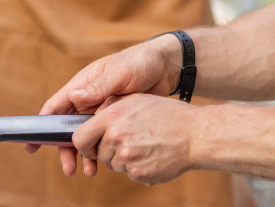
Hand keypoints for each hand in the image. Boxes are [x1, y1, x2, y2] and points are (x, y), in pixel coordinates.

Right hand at [27, 35, 180, 173]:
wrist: (168, 67)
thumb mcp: (120, 73)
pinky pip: (102, 139)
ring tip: (88, 172)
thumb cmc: (141, 63)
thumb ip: (98, 87)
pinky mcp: (116, 119)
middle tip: (68, 169)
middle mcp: (88, 98)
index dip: (41, 124)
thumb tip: (73, 98)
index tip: (31, 144)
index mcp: (83, 84)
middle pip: (68, 127)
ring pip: (85, 136)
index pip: (56, 106)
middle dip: (65, 149)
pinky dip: (100, 152)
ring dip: (84, 154)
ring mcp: (102, 110)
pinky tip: (104, 165)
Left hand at [72, 94, 195, 184]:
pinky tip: (151, 154)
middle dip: (107, 150)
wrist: (195, 135)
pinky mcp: (139, 173)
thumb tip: (89, 121)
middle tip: (128, 140)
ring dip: (123, 159)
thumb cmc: (167, 114)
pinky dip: (137, 167)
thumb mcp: (136, 101)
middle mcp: (117, 137)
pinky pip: (128, 173)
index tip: (90, 144)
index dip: (83, 143)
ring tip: (144, 145)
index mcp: (113, 116)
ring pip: (113, 165)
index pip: (79, 138)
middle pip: (97, 153)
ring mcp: (128, 157)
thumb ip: (110, 110)